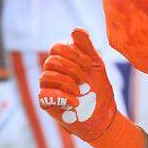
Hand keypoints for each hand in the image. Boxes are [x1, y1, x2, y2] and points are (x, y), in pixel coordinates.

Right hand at [39, 29, 146, 147]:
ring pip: (45, 76)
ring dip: (66, 82)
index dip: (73, 53)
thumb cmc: (99, 91)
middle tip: (85, 78)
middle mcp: (53, 73)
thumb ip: (87, 48)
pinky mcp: (47, 104)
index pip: (57, 47)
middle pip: (51, 60)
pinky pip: (43, 94)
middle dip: (71, 67)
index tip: (90, 64)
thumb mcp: (96, 66)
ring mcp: (48, 88)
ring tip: (80, 91)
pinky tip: (75, 101)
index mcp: (63, 61)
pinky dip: (61, 96)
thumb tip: (75, 30)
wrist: (103, 117)